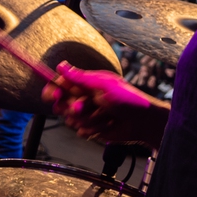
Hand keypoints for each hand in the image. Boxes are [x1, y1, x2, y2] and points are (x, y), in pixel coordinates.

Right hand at [46, 61, 166, 144]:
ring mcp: (86, 114)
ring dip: (88, 119)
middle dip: (73, 108)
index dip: (53, 91)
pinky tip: (106, 125)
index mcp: (84, 84)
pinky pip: (80, 131)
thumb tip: (61, 65)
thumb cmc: (126, 98)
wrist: (142, 122)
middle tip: (82, 107)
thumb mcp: (103, 85)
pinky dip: (93, 129)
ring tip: (105, 115)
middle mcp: (83, 98)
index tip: (55, 96)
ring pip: (71, 120)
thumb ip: (80, 78)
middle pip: (61, 105)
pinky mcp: (91, 128)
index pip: (59, 85)